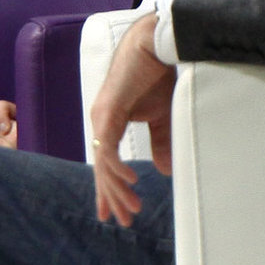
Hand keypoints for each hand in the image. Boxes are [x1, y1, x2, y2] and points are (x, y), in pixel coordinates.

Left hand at [88, 13, 176, 226]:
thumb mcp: (163, 116)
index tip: (113, 212)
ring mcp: (102, 116)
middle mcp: (102, 121)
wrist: (159, 44)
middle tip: (121, 220)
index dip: (108, 188)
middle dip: (111, 196)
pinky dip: (116, 166)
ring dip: (117, 187)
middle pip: (101, 167)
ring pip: (103, 162)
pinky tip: (129, 181)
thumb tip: (162, 171)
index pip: (106, 162)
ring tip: (130, 208)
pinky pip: (108, 146)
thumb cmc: (159, 74)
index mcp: (111, 122)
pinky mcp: (108, 110)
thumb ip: (160, 142)